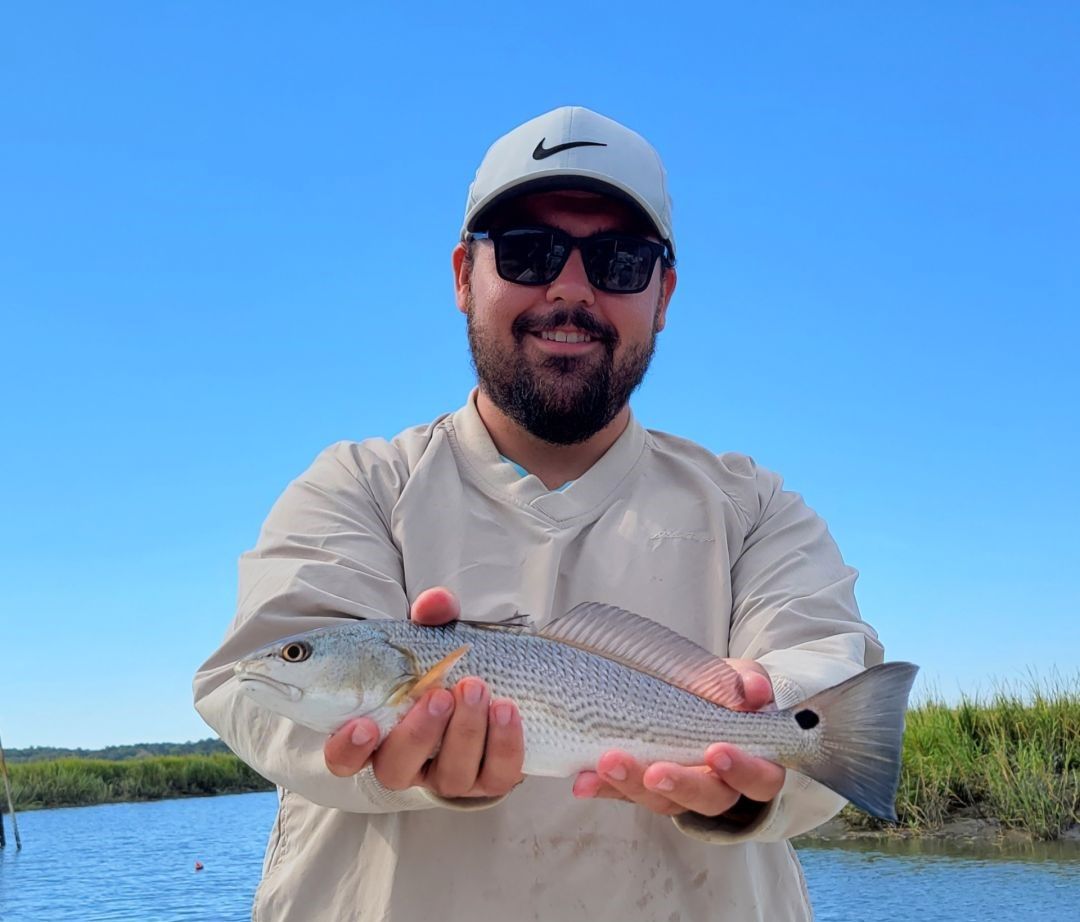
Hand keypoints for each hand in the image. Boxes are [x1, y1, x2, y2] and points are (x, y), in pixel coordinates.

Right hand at [323, 587, 525, 798]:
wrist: (502, 679)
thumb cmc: (451, 663)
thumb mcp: (437, 635)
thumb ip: (432, 616)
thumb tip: (434, 603)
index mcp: (379, 731)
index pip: (344, 758)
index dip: (347, 750)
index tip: (364, 725)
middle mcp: (409, 762)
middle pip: (397, 769)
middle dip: (419, 733)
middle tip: (439, 695)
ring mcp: (449, 775)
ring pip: (450, 775)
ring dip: (465, 732)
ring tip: (478, 688)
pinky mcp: (491, 780)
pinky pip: (496, 775)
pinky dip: (503, 742)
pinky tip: (506, 709)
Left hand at [572, 659, 785, 817]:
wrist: (697, 698)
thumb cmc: (727, 693)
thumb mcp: (741, 680)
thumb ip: (748, 682)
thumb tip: (755, 692)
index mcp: (754, 764)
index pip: (759, 779)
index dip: (741, 771)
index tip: (716, 751)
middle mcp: (720, 787)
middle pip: (707, 799)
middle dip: (679, 784)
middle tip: (655, 771)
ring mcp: (680, 791)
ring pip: (663, 801)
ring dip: (632, 786)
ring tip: (606, 764)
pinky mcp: (646, 787)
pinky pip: (625, 793)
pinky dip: (604, 787)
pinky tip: (583, 781)